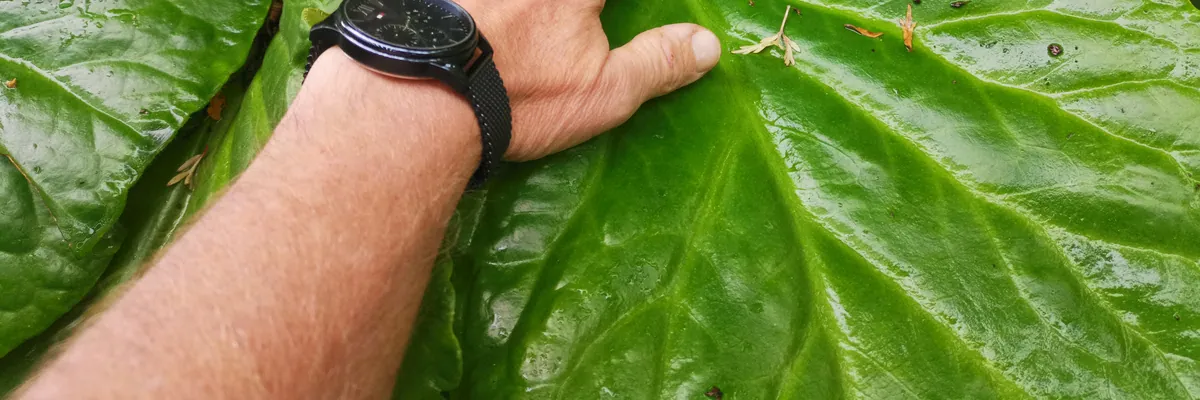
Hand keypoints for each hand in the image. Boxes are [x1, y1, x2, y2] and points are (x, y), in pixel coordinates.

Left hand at [457, 0, 720, 160]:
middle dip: (583, 11)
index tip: (608, 16)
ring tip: (524, 37)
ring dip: (521, 12)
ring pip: (509, 0)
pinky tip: (470, 17)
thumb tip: (709, 45)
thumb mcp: (603, 92)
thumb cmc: (520, 97)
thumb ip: (657, 63)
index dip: (610, 5)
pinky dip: (466, 8)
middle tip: (579, 28)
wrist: (417, 102)